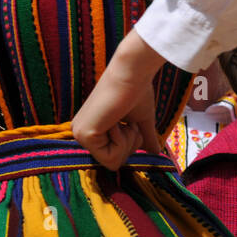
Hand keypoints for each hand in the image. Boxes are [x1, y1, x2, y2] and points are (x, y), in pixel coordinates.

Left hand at [73, 29, 165, 170]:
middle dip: (130, 144)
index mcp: (91, 129)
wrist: (133, 73)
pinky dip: (121, 141)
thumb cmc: (137, 91)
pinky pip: (111, 159)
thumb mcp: (141, 121)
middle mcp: (81, 133)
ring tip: (120, 118)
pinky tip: (115, 120)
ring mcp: (80, 135)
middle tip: (126, 121)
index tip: (129, 123)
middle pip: (114, 163)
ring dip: (126, 141)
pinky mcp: (83, 135)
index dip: (130, 145)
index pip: (114, 158)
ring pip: (113, 163)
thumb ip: (145, 138)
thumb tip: (156, 153)